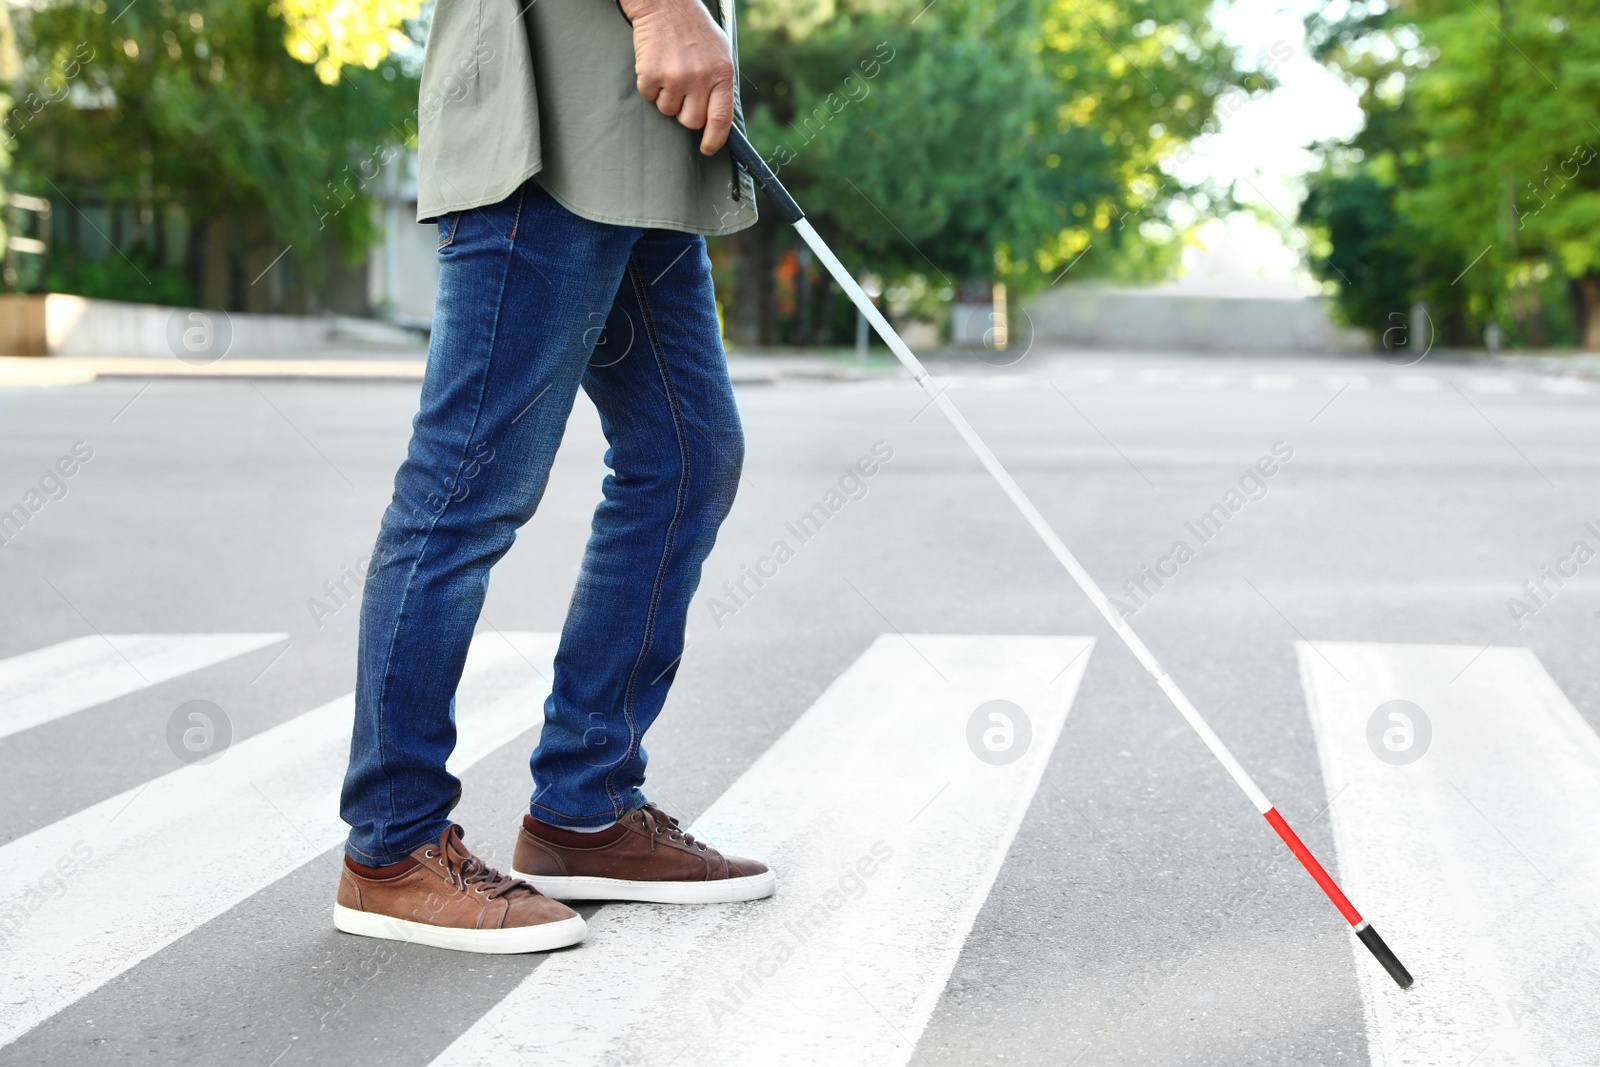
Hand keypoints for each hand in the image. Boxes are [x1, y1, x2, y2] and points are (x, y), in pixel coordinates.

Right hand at [619, 0, 734, 154]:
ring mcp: (675, 77)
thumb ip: (721, 85)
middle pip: (691, 121)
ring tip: (670, 70)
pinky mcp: (651, 74)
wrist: (665, 4)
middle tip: (683, 92)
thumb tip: (719, 120)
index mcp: (722, 74)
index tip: (707, 149)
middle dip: (685, 113)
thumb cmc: (694, 30)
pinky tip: (656, 64)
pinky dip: (650, 85)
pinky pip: (649, 97)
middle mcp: (701, 78)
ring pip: (668, 111)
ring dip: (667, 97)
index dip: (714, 140)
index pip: (721, 119)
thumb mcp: (720, 53)